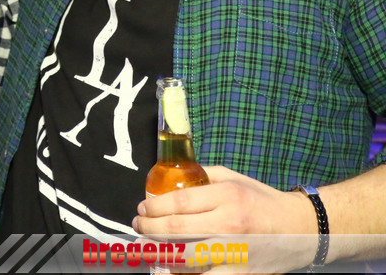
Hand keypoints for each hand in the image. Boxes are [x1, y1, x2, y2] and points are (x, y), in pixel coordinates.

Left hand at [134, 166, 317, 271]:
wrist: (301, 227)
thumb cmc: (262, 200)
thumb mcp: (232, 177)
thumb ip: (201, 175)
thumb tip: (169, 177)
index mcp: (226, 196)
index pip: (178, 202)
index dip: (153, 207)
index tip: (142, 209)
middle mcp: (228, 223)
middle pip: (176, 229)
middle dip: (149, 228)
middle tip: (139, 226)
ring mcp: (234, 251)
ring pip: (185, 256)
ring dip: (159, 252)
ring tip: (148, 246)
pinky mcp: (240, 272)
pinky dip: (182, 274)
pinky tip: (168, 269)